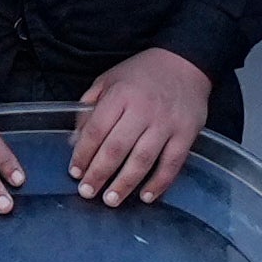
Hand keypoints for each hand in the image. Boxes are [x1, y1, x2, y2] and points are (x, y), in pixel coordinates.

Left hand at [68, 47, 213, 206]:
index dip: (84, 154)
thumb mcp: (108, 80)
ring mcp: (166, 123)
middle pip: (117, 148)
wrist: (186, 62)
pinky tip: (146, 196)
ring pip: (143, 159)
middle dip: (99, 173)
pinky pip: (172, 163)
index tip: (75, 172)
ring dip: (125, 183)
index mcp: (119, 94)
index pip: (96, 129)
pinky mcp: (187, 133)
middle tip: (87, 192)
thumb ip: (89, 109)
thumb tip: (75, 142)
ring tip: (111, 200)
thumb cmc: (142, 74)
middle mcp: (142, 109)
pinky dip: (159, 183)